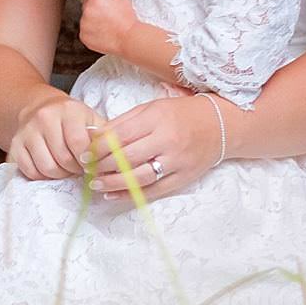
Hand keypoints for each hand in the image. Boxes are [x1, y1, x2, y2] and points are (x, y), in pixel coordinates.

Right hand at [7, 89, 106, 181]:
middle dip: (75, 170)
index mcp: (68, 110)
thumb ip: (105, 137)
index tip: (92, 165)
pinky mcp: (16, 145)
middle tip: (80, 169)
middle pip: (63, 158)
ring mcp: (27, 132)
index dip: (88, 160)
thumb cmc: (72, 118)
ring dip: (60, 175)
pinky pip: (30, 171)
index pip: (79, 143)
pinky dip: (43, 176)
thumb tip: (117, 158)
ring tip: (67, 169)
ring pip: (46, 167)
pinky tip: (51, 168)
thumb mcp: (91, 119)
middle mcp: (45, 118)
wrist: (39, 107)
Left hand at [76, 0, 142, 58]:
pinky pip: (85, 31)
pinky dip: (92, 32)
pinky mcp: (84, 36)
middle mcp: (87, 11)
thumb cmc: (127, 20)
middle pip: (86, 5)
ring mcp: (84, 25)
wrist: (128, 39)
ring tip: (107, 25)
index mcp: (95, 0)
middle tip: (108, 14)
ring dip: (92, 20)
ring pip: (85, 19)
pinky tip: (103, 32)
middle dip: (94, 8)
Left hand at [87, 93, 226, 201]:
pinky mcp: (183, 178)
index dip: (99, 147)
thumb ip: (122, 122)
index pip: (121, 135)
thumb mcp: (151, 108)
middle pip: (128, 157)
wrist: (220, 126)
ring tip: (96, 184)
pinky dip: (131, 195)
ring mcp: (177, 162)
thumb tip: (92, 135)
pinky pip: (153, 191)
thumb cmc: (181, 114)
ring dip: (113, 183)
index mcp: (158, 118)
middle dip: (103, 165)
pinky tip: (113, 196)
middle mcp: (168, 140)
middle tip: (87, 169)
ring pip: (139, 177)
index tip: (85, 153)